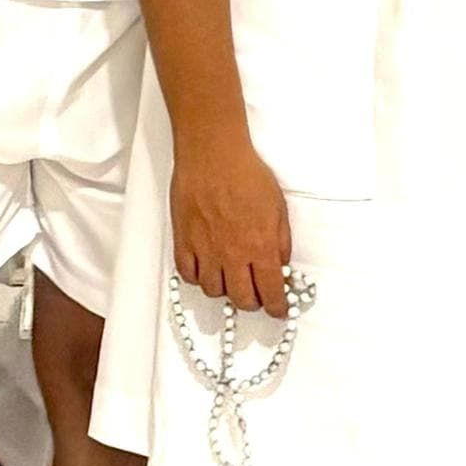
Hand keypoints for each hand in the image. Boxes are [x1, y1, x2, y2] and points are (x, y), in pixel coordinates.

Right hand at [172, 139, 297, 317]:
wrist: (214, 156)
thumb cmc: (247, 174)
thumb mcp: (278, 208)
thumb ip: (281, 242)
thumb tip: (281, 266)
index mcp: (261, 247)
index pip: (271, 293)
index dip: (277, 307)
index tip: (279, 310)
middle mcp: (233, 255)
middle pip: (242, 299)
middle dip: (253, 302)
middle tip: (256, 294)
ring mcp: (206, 251)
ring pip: (214, 292)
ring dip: (226, 291)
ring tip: (231, 278)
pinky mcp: (184, 242)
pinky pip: (189, 276)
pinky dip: (199, 278)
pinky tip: (207, 269)